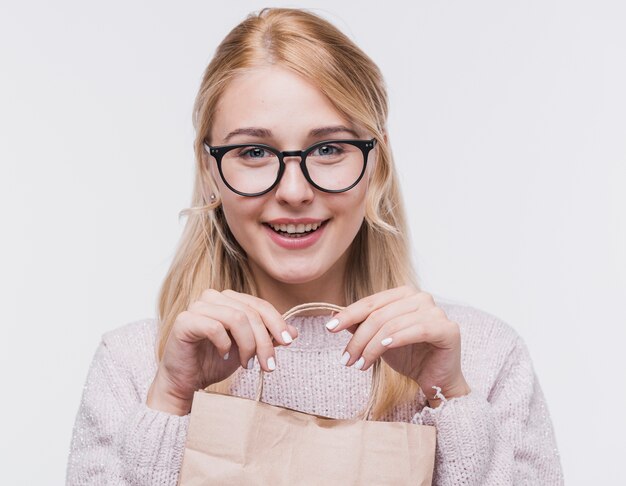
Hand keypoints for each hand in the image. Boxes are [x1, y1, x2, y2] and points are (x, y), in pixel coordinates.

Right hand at [146, 289, 297, 414]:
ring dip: (248, 345)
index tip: (287, 342)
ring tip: (247, 364)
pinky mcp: (184, 321)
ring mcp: (197, 307)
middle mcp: (213, 297)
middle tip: (268, 365)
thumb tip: (294, 332)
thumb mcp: (248, 350)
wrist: (185, 382)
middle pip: (250, 312)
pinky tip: (225, 356)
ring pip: (236, 317)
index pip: (260, 305)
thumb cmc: (214, 362)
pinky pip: (214, 327)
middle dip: (264, 341)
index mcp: (229, 299)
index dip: (277, 322)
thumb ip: (268, 338)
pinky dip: (225, 344)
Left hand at [325, 286, 469, 407]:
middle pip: (379, 314)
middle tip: (346, 359)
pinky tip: (383, 347)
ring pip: (393, 324)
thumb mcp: (378, 340)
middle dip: (358, 338)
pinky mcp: (448, 329)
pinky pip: (417, 330)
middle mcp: (421, 297)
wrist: (436, 380)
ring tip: (360, 364)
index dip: (348, 314)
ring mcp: (436, 311)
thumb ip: (360, 325)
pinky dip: (397, 338)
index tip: (329, 329)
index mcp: (404, 294)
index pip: (371, 302)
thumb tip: (333, 315)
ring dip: (372, 346)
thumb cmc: (409, 357)